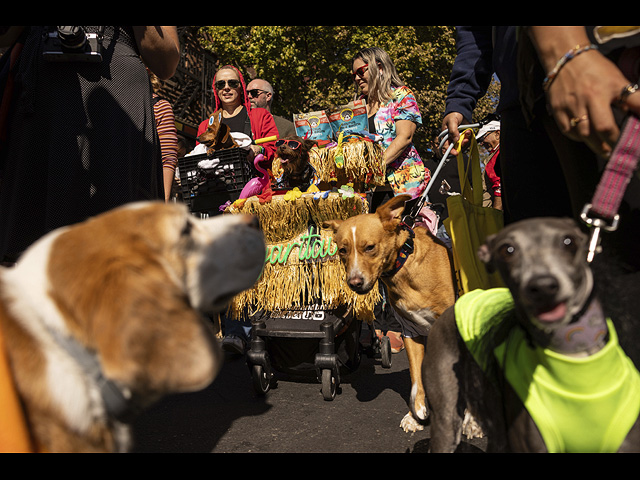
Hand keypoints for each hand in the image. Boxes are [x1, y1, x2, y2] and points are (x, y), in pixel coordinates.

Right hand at [440, 112, 467, 156]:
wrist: (461, 109)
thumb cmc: (453, 115)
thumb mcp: (451, 122)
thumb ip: (453, 131)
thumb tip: (456, 140)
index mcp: (445, 136)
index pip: (446, 146)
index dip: (450, 150)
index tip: (456, 153)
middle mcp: (452, 137)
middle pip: (455, 146)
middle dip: (461, 145)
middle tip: (465, 140)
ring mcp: (458, 136)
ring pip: (462, 143)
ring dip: (466, 139)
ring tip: (467, 132)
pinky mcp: (464, 134)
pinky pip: (467, 138)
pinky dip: (469, 135)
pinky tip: (468, 130)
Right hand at [528, 26, 639, 156]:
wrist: (566, 60)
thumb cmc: (596, 71)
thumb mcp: (618, 82)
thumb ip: (632, 100)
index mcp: (602, 93)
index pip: (611, 121)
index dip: (620, 137)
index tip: (627, 145)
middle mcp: (585, 101)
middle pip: (597, 131)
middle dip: (608, 145)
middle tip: (615, 153)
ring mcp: (569, 107)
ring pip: (582, 135)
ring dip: (594, 144)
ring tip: (603, 149)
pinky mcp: (557, 111)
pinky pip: (568, 131)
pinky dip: (578, 137)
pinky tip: (586, 137)